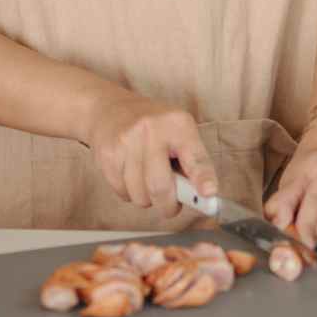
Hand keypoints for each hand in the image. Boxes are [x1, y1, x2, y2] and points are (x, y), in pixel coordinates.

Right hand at [82, 89, 215, 218]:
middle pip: (160, 186)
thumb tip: (204, 196)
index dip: (203, 178)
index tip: (209, 193)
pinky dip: (129, 193)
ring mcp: (127, 141)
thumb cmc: (154, 128)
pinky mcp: (107, 154)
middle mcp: (152, 130)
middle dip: (168, 206)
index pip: (195, 157)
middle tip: (171, 206)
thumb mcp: (179, 133)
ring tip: (148, 181)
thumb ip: (192, 162)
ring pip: (140, 195)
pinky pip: (122, 192)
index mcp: (178, 124)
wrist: (111, 109)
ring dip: (147, 199)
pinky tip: (130, 175)